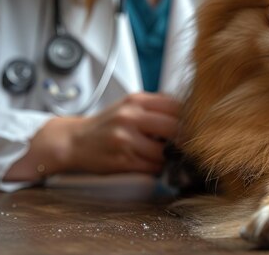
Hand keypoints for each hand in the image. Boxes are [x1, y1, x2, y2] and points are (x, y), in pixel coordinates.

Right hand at [4, 92, 179, 181]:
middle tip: (184, 145)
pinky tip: (150, 163)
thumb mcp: (130, 106)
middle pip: (175, 128)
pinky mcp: (122, 160)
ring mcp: (125, 139)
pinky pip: (152, 167)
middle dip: (184, 139)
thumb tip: (190, 117)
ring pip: (165, 152)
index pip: (176, 107)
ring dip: (169, 157)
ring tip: (163, 155)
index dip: (189, 119)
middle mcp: (131, 116)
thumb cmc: (108, 124)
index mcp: (137, 100)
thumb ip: (157, 107)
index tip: (193, 127)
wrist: (74, 140)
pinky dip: (157, 168)